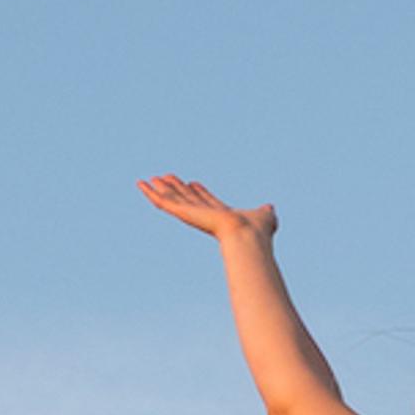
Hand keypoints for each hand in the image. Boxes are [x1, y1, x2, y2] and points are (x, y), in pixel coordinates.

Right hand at [135, 174, 277, 240]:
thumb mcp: (265, 216)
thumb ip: (267, 212)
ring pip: (172, 199)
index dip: (199, 193)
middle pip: (186, 199)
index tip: (193, 183)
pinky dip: (152, 193)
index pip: (206, 202)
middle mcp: (204, 215)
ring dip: (159, 190)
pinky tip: (142, 185)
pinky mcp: (185, 212)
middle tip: (164, 178)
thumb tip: (272, 209)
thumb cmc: (258, 231)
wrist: (247, 236)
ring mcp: (193, 214)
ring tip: (146, 180)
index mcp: (220, 215)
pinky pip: (164, 202)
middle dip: (177, 189)